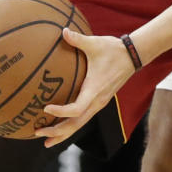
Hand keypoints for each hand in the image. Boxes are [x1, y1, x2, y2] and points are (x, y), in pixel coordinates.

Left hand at [37, 28, 136, 147]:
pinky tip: (59, 126)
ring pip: (80, 124)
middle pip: (76, 124)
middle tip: (38, 133)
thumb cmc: (113, 49)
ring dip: (63, 133)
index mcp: (95, 90)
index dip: (61, 112)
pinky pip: (83, 118)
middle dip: (58, 131)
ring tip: (46, 140)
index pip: (77, 109)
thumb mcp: (95, 43)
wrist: (133, 55)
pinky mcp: (99, 101)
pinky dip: (71, 125)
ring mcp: (99, 103)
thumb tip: (63, 30)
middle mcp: (97, 101)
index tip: (45, 108)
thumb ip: (78, 39)